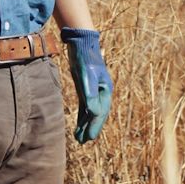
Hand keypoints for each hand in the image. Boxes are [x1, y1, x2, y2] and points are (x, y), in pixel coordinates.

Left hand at [60, 28, 112, 142]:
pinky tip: (79, 123)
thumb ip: (90, 94)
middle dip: (90, 128)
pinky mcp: (85, 86)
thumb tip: (92, 112)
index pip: (99, 112)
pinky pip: (85, 105)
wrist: (81, 42)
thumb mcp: (86, 76)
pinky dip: (83, 115)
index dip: (94, 126)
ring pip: (90, 111)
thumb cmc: (84, 57)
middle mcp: (101, 91)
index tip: (89, 138)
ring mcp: (94, 89)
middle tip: (83, 142)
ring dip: (86, 123)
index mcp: (105, 89)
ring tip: (80, 137)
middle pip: (97, 114)